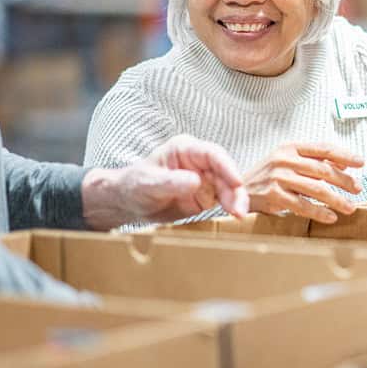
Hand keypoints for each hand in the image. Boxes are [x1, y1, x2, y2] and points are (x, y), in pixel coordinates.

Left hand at [82, 135, 248, 229]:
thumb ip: (171, 182)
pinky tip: (236, 217)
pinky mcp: (206, 196)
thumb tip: (196, 182)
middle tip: (239, 209)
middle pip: (225, 172)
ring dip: (236, 200)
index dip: (227, 167)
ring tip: (239, 215)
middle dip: (234, 189)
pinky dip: (231, 207)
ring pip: (228, 187)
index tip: (236, 182)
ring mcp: (204, 180)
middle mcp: (199, 163)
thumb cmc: (133, 186)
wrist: (127, 203)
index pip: (212, 154)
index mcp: (185, 150)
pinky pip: (224, 200)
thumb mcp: (148, 183)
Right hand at [244, 142, 363, 223]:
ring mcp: (278, 177)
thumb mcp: (288, 161)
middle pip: (323, 169)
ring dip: (337, 199)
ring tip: (350, 207)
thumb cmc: (267, 176)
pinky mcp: (274, 195)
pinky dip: (319, 212)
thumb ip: (313, 161)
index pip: (323, 148)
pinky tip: (331, 217)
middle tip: (357, 189)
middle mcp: (284, 160)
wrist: (237, 191)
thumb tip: (344, 164)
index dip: (344, 155)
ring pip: (316, 188)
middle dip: (344, 180)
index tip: (361, 162)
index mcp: (290, 147)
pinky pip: (303, 205)